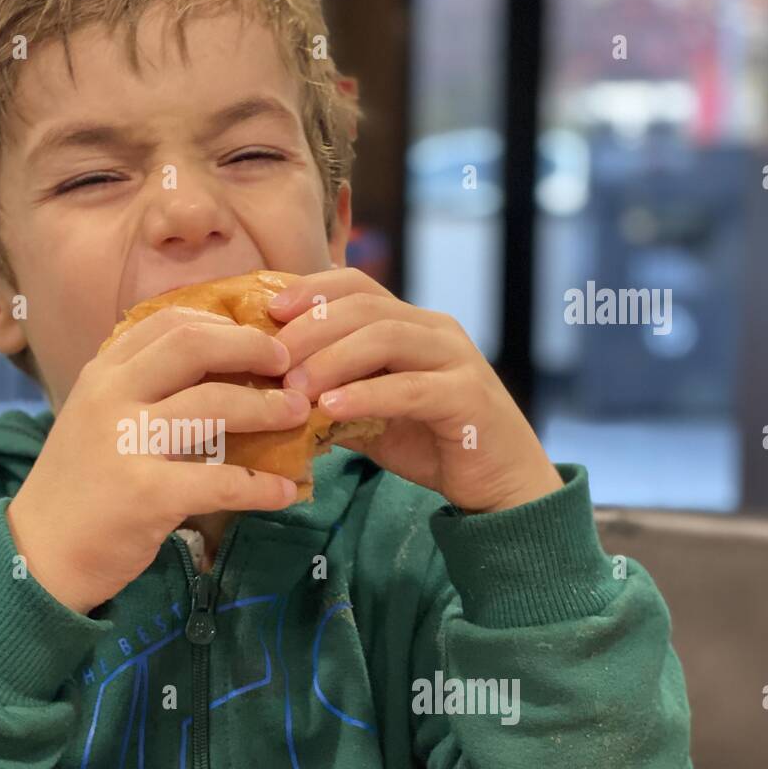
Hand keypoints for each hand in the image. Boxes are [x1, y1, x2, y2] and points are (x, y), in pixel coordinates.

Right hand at [7, 307, 308, 613]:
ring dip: (266, 408)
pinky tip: (285, 491)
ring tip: (298, 415)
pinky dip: (261, 486)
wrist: (39, 556)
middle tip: (287, 365)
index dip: (224, 325)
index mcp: (102, 375)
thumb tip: (220, 373)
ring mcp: (125, 443)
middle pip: (193, 345)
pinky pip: (220, 481)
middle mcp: (110, 397)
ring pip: (213, 405)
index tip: (259, 340)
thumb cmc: (80, 488)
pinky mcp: (145, 493)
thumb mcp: (98, 421)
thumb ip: (142, 392)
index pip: (169, 323)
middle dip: (251, 348)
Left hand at [266, 267, 563, 513]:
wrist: (499, 484)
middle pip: (365, 307)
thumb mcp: (369, 415)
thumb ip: (330, 396)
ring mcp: (456, 359)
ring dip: (333, 359)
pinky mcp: (469, 397)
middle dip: (311, 328)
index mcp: (411, 324)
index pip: (357, 285)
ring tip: (294, 389)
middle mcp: (435, 330)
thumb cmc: (431, 443)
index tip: (268, 311)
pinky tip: (331, 408)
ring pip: (387, 337)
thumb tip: (269, 394)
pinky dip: (367, 395)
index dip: (312, 290)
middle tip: (272, 361)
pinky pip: (411, 388)